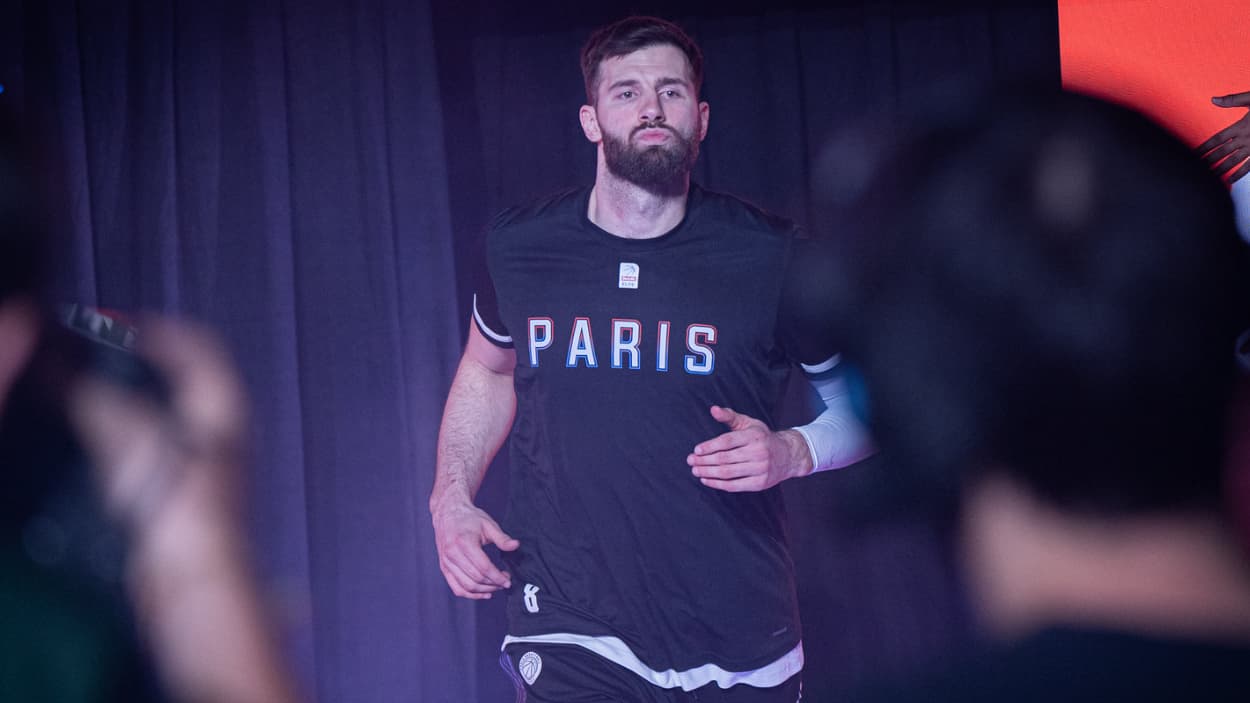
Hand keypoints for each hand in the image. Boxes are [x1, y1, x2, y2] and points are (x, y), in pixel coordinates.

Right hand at [69, 318, 246, 535]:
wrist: (188, 581)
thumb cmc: (179, 508)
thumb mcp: (130, 436)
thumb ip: (95, 396)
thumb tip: (61, 368)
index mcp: (223, 405)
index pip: (198, 345)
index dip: (155, 328)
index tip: (110, 326)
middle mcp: (216, 430)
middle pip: (173, 379)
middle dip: (127, 364)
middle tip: (82, 357)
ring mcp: (195, 463)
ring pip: (153, 415)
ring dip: (114, 400)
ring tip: (71, 393)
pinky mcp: (171, 494)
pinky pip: (138, 451)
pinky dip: (110, 437)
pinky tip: (81, 441)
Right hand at [432, 501, 518, 598]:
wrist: (448, 513)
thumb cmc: (469, 518)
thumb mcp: (488, 524)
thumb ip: (502, 538)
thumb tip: (516, 546)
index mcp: (464, 542)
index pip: (483, 567)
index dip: (497, 577)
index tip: (508, 580)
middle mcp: (452, 554)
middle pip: (476, 578)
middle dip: (493, 584)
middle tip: (505, 582)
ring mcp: (446, 562)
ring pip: (466, 586)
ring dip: (484, 591)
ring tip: (496, 587)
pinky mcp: (444, 567)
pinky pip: (456, 588)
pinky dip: (470, 595)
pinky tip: (483, 593)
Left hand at [687, 405, 811, 491]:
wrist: (788, 455)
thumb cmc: (763, 438)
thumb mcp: (748, 423)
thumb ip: (729, 416)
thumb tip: (713, 409)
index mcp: (754, 436)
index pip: (727, 441)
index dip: (710, 446)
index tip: (696, 450)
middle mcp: (759, 452)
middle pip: (725, 458)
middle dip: (704, 461)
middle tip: (690, 460)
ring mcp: (760, 469)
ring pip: (728, 473)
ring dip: (708, 472)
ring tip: (695, 470)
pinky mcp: (760, 483)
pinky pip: (734, 485)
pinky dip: (717, 484)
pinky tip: (706, 480)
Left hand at [1197, 91, 1249, 183]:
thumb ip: (1233, 100)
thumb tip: (1213, 99)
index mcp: (1242, 125)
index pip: (1218, 139)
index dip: (1204, 147)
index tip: (1192, 155)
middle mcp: (1247, 138)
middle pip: (1222, 152)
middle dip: (1208, 161)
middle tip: (1193, 169)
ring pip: (1234, 161)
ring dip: (1220, 169)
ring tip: (1206, 177)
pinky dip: (1239, 174)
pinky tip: (1229, 180)